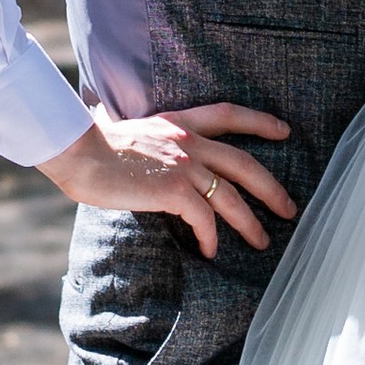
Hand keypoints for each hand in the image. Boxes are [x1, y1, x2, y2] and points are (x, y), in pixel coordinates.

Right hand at [42, 101, 296, 258]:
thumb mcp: (118, 127)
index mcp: (177, 122)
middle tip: (289, 208)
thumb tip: (107, 116)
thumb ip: (133, 130)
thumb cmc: (87, 144)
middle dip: (271, 188)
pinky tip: (211, 251)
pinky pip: (204, 219)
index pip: (228, 114)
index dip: (258, 121)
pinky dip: (211, 237)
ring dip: (250, 222)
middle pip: (244, 163)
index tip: (283, 130)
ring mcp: (184, 165)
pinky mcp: (174, 190)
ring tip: (262, 242)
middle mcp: (188, 140)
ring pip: (231, 196)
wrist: (75, 151)